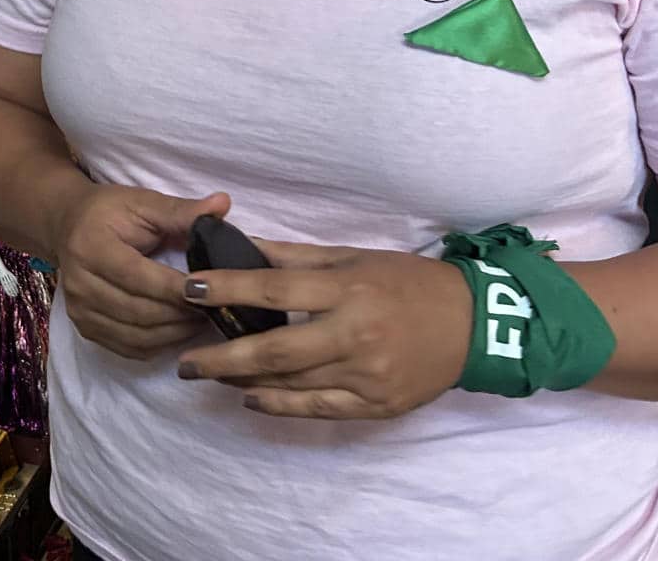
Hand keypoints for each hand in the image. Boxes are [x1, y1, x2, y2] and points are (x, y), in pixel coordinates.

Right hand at [44, 184, 230, 360]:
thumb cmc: (110, 212)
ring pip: (136, 335)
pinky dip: (158, 344)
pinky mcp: (84, 328)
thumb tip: (223, 204)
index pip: (137, 276)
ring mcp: (79, 310)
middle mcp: (79, 283)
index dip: (174, 287)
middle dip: (181, 314)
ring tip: (202, 319)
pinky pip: (128, 348)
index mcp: (91, 247)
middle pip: (138, 310)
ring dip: (174, 333)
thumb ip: (182, 211)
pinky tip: (179, 330)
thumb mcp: (144, 203)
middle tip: (214, 307)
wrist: (67, 226)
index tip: (210, 289)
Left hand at [176, 240, 471, 419]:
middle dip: (222, 358)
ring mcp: (366, 375)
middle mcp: (354, 334)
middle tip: (185, 363)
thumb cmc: (407, 282)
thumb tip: (243, 247)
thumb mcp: (354, 256)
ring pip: (291, 384)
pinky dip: (279, 406)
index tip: (189, 290)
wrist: (472, 324)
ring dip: (243, 381)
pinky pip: (317, 409)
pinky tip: (251, 398)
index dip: (228, 290)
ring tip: (210, 375)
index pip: (275, 289)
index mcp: (348, 289)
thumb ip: (296, 257)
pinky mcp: (376, 405)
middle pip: (275, 350)